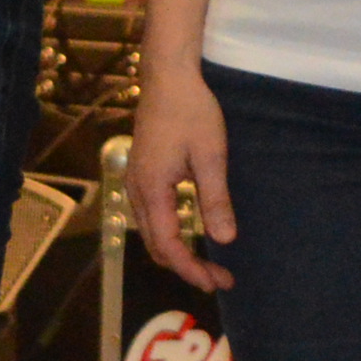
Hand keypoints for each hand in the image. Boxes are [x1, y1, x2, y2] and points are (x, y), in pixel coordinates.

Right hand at [130, 63, 237, 291]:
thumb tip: (224, 240)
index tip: (216, 283)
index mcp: (152, 190)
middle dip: (187, 267)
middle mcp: (136, 191)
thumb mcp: (211, 156)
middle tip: (220, 278)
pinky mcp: (141, 173)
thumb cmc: (191, 111)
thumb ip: (215, 200)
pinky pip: (151, 216)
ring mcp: (135, 182)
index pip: (169, 246)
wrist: (168, 76)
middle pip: (156, 246)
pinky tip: (190, 232)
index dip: (191, 270)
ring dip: (178, 252)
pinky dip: (170, 234)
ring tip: (208, 264)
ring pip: (152, 233)